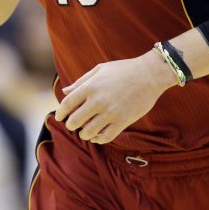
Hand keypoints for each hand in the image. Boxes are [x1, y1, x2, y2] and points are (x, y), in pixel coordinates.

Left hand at [54, 52, 174, 144]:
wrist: (149, 74)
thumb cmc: (123, 70)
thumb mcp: (100, 70)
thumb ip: (81, 81)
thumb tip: (65, 91)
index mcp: (90, 86)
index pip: (67, 104)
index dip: (60, 113)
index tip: (59, 117)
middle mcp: (98, 101)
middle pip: (75, 121)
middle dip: (71, 125)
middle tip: (72, 125)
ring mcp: (111, 113)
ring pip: (89, 132)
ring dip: (84, 134)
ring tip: (85, 131)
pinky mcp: (123, 121)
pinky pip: (106, 137)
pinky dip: (98, 139)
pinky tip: (97, 136)